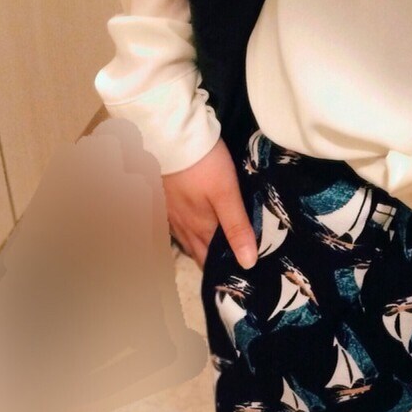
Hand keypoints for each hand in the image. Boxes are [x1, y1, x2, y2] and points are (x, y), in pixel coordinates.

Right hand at [162, 138, 257, 271]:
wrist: (170, 135)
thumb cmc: (203, 163)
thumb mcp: (227, 193)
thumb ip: (237, 227)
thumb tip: (248, 262)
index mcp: (200, 228)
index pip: (211, 260)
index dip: (223, 270)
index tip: (237, 277)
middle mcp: (183, 226)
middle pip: (197, 253)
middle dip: (211, 262)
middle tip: (228, 268)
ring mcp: (170, 213)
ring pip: (185, 239)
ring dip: (198, 247)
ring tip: (212, 252)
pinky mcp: (163, 199)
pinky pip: (174, 224)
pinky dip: (185, 231)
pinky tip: (190, 227)